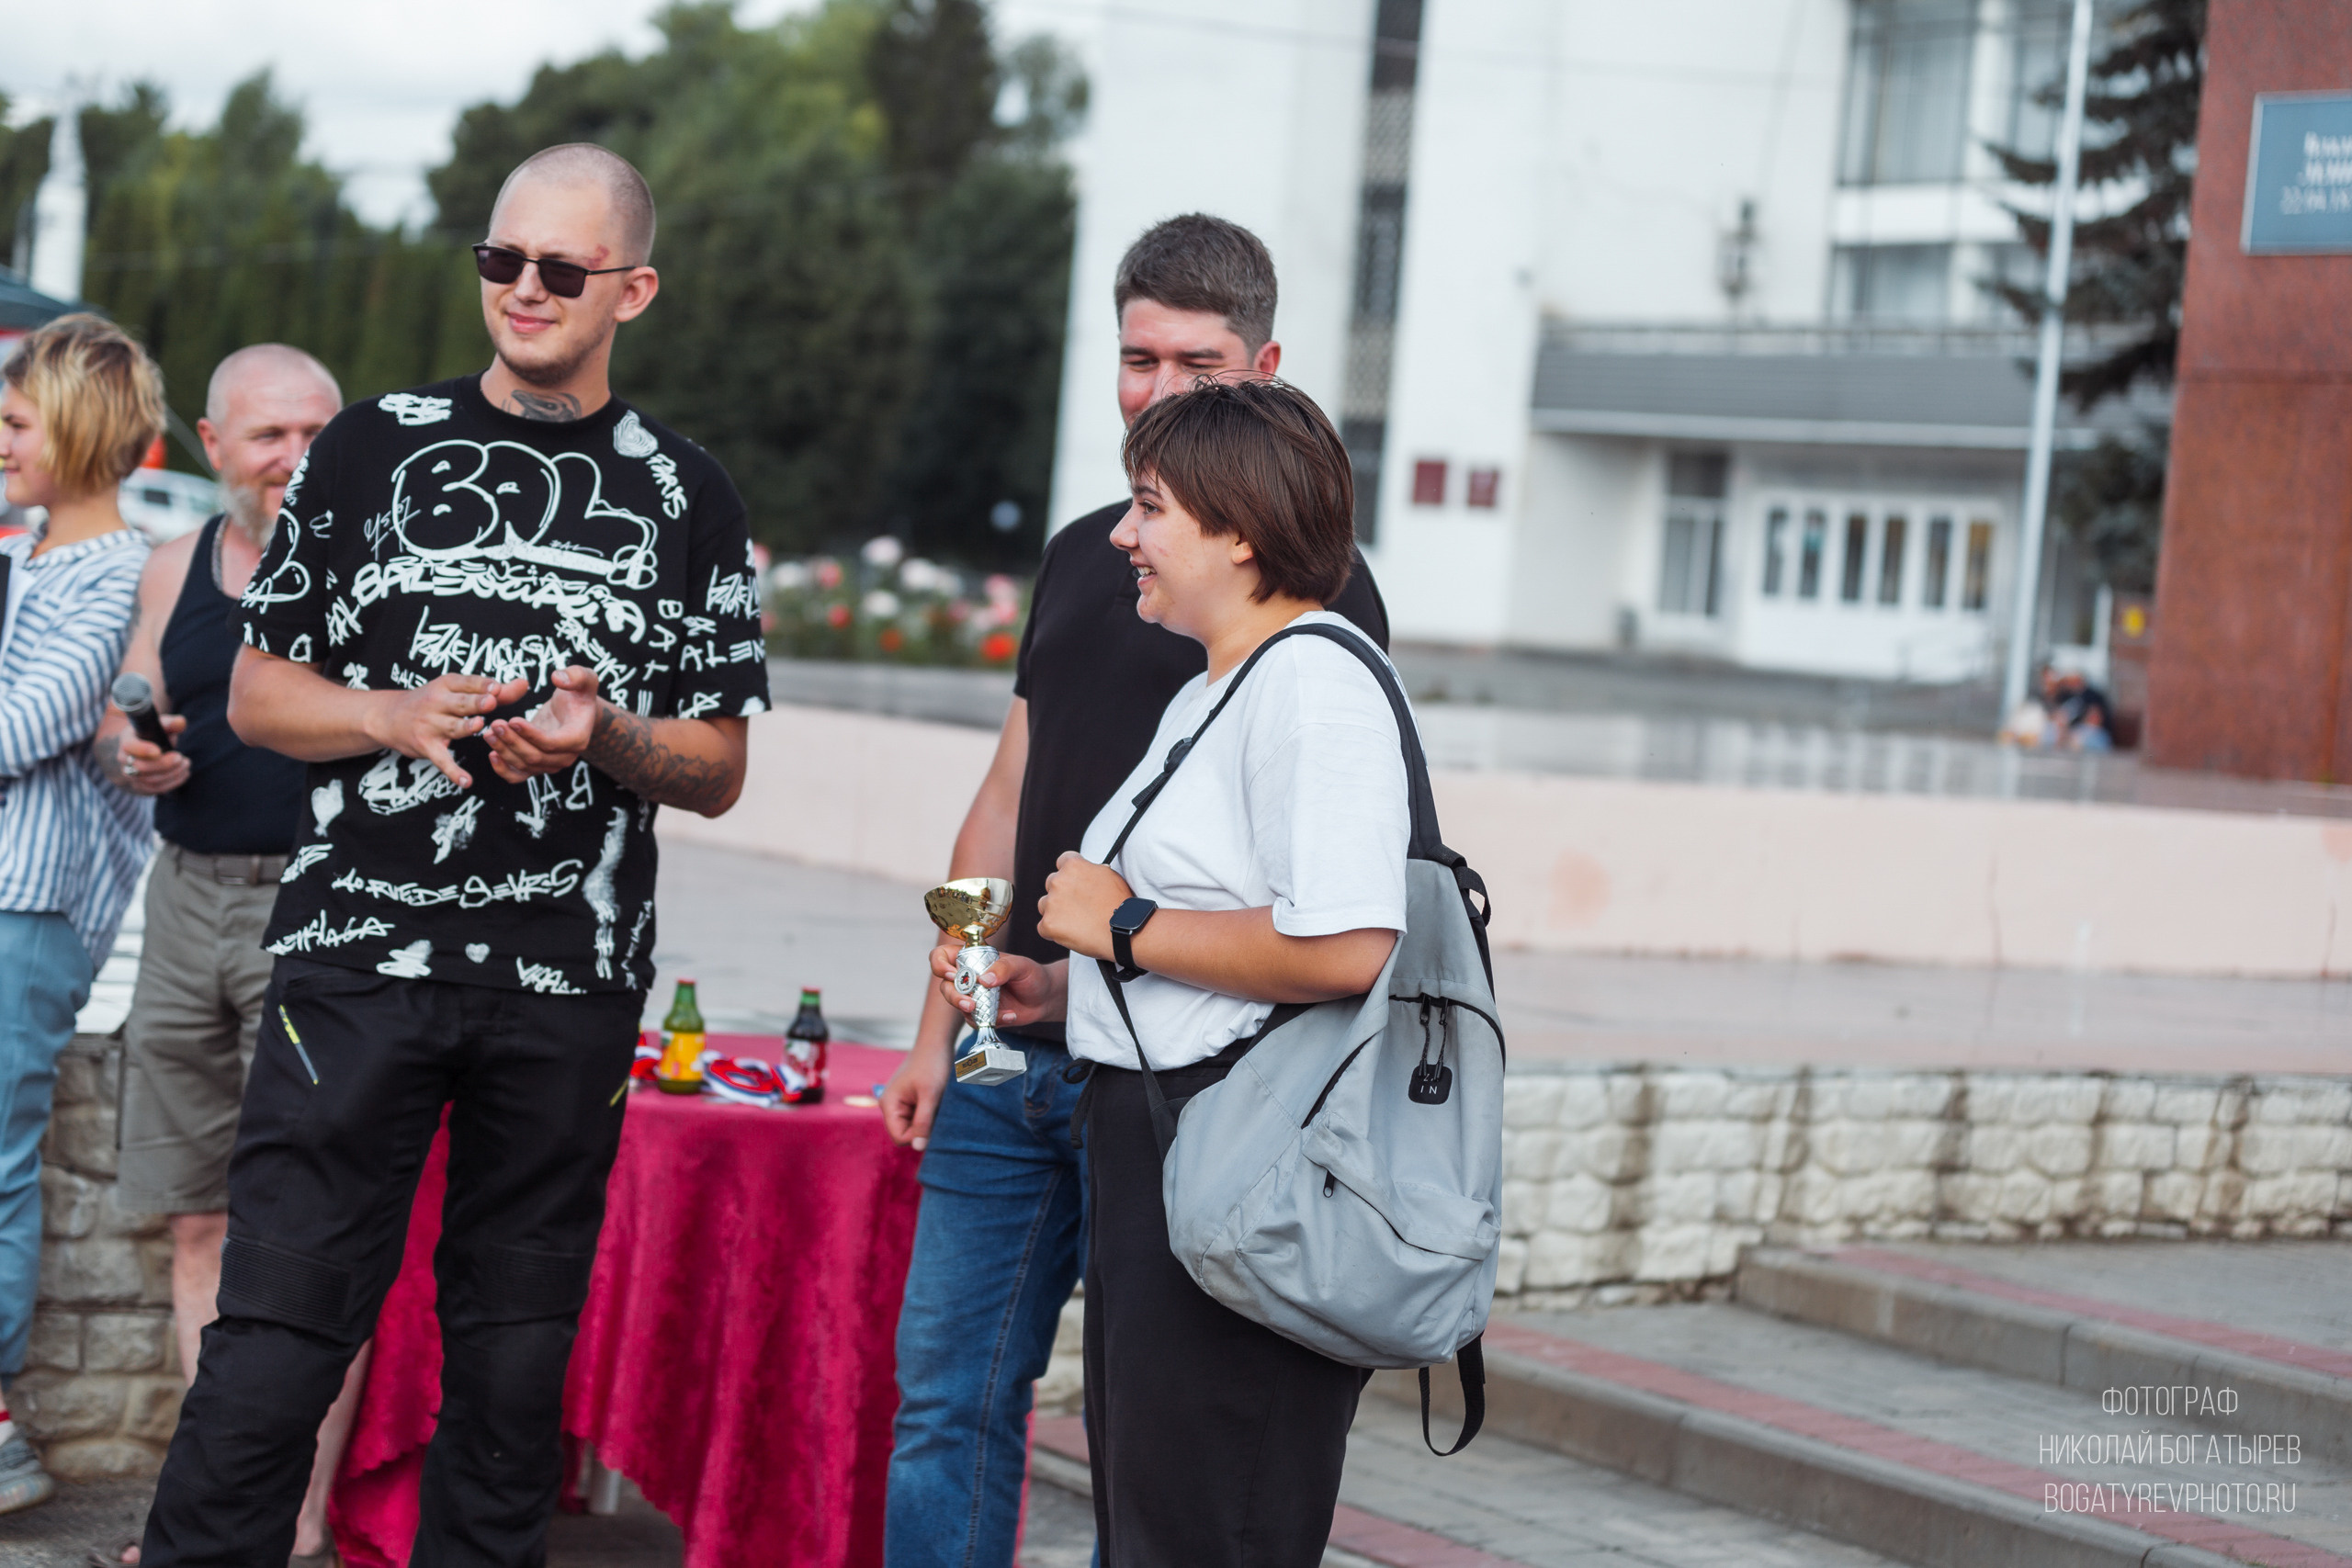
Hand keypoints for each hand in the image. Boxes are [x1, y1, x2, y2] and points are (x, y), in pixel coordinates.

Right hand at [114, 715, 190, 795]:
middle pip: (140, 768)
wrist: (145, 751)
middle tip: (180, 757)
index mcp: (127, 740)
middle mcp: (125, 759)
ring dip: (172, 773)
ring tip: (186, 763)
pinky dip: (173, 782)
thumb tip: (181, 722)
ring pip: (150, 780)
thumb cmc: (154, 735)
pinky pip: (156, 789)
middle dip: (164, 764)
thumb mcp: (160, 726)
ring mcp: (131, 774)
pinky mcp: (141, 786)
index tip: (159, 751)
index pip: (128, 747)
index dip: (142, 750)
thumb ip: (170, 723)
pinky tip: (184, 773)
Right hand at [368, 674, 523, 789]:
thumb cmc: (433, 702)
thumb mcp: (456, 691)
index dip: (482, 685)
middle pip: (460, 704)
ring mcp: (430, 726)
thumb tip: (525, 684)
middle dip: (475, 702)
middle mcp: (436, 703)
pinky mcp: (426, 747)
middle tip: (491, 701)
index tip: (497, 687)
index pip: (466, 683)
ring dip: (466, 727)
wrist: (388, 717)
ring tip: (480, 726)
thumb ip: (494, 692)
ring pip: (453, 727)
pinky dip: (453, 772)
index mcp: (446, 685)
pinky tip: (466, 782)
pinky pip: (442, 761)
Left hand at [485, 665, 599, 784]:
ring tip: (489, 732)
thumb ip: (576, 675)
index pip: (552, 743)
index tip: (513, 720)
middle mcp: (566, 757)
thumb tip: (557, 677)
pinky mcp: (537, 766)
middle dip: (512, 742)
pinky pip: (518, 776)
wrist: (576, 712)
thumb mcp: (585, 679)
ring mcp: (550, 765)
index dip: (531, 735)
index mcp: (578, 738)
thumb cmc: (579, 694)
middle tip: (496, 723)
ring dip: (504, 751)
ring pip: (524, 766)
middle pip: (535, 757)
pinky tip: (491, 754)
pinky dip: (503, 770)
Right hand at [880, 1036, 949, 1150]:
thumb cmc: (932, 1065)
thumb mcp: (930, 1094)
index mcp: (888, 1104)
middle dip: (923, 1128)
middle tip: (937, 1111)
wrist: (936, 1042)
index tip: (933, 1121)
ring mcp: (900, 1104)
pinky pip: (919, 1118)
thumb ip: (923, 1121)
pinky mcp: (911, 1101)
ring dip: (928, 1121)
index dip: (917, 1136)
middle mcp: (890, 1106)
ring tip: (937, 1104)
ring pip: (915, 1127)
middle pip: (907, 1134)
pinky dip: (930, 1114)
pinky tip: (937, 1102)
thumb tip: (918, 1147)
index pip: (899, 1137)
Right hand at [930, 947, 1066, 1028]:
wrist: (1045, 998)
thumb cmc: (1032, 975)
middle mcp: (969, 977)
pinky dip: (990, 1020)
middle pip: (945, 985)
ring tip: (988, 1013)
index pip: (943, 956)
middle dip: (954, 996)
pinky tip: (1009, 1016)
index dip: (940, 964)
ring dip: (968, 1011)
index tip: (952, 974)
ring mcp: (973, 996)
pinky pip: (975, 1020)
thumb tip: (984, 980)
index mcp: (973, 958)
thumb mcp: (1021, 966)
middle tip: (970, 1003)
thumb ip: (1003, 968)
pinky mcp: (981, 1014)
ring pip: (956, 1004)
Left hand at [1034, 852, 1132, 961]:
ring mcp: (1051, 903)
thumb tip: (1085, 873)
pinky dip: (1055, 932)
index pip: (1062, 862)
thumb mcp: (1109, 875)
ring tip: (1076, 922)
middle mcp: (1058, 881)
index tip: (1076, 883)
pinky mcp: (1048, 925)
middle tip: (1079, 906)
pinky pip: (1044, 927)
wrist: (1124, 930)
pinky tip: (1071, 934)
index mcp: (1073, 865)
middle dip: (1062, 893)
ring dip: (1055, 912)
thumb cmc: (1121, 904)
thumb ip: (1091, 871)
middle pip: (1052, 883)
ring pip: (1045, 905)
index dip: (1070, 873)